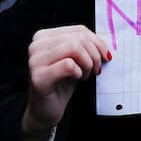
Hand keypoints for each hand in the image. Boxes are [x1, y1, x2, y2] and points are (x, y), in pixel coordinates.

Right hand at [22, 25, 110, 140]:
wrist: (46, 110)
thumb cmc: (62, 83)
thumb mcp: (75, 60)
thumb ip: (85, 46)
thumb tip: (105, 43)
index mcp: (44, 37)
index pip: (79, 30)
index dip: (97, 42)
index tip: (105, 56)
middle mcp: (36, 45)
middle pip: (78, 38)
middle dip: (95, 54)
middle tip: (96, 69)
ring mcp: (35, 60)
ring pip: (74, 48)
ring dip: (88, 63)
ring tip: (87, 74)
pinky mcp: (38, 77)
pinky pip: (69, 65)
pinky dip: (80, 72)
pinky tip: (78, 79)